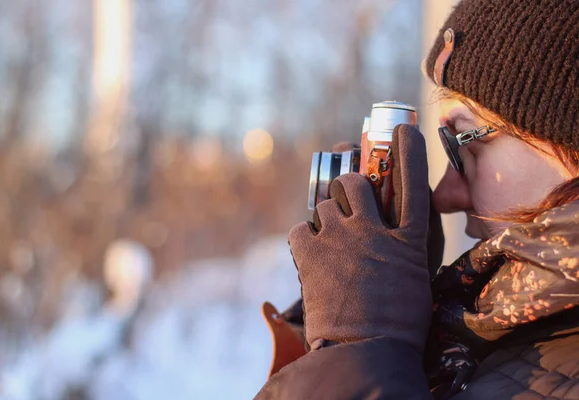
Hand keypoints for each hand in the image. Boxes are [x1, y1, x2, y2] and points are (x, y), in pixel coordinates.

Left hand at [288, 124, 432, 353]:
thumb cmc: (396, 324)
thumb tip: (389, 233)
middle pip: (355, 182)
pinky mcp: (311, 253)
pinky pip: (299, 229)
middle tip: (347, 202)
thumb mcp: (414, 280)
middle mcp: (375, 230)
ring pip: (324, 203)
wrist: (365, 354)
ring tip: (328, 241)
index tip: (404, 129)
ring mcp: (341, 239)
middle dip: (348, 186)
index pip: (413, 182)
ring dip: (325, 217)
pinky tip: (310, 254)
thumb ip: (403, 250)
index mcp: (409, 240)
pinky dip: (303, 239)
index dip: (408, 151)